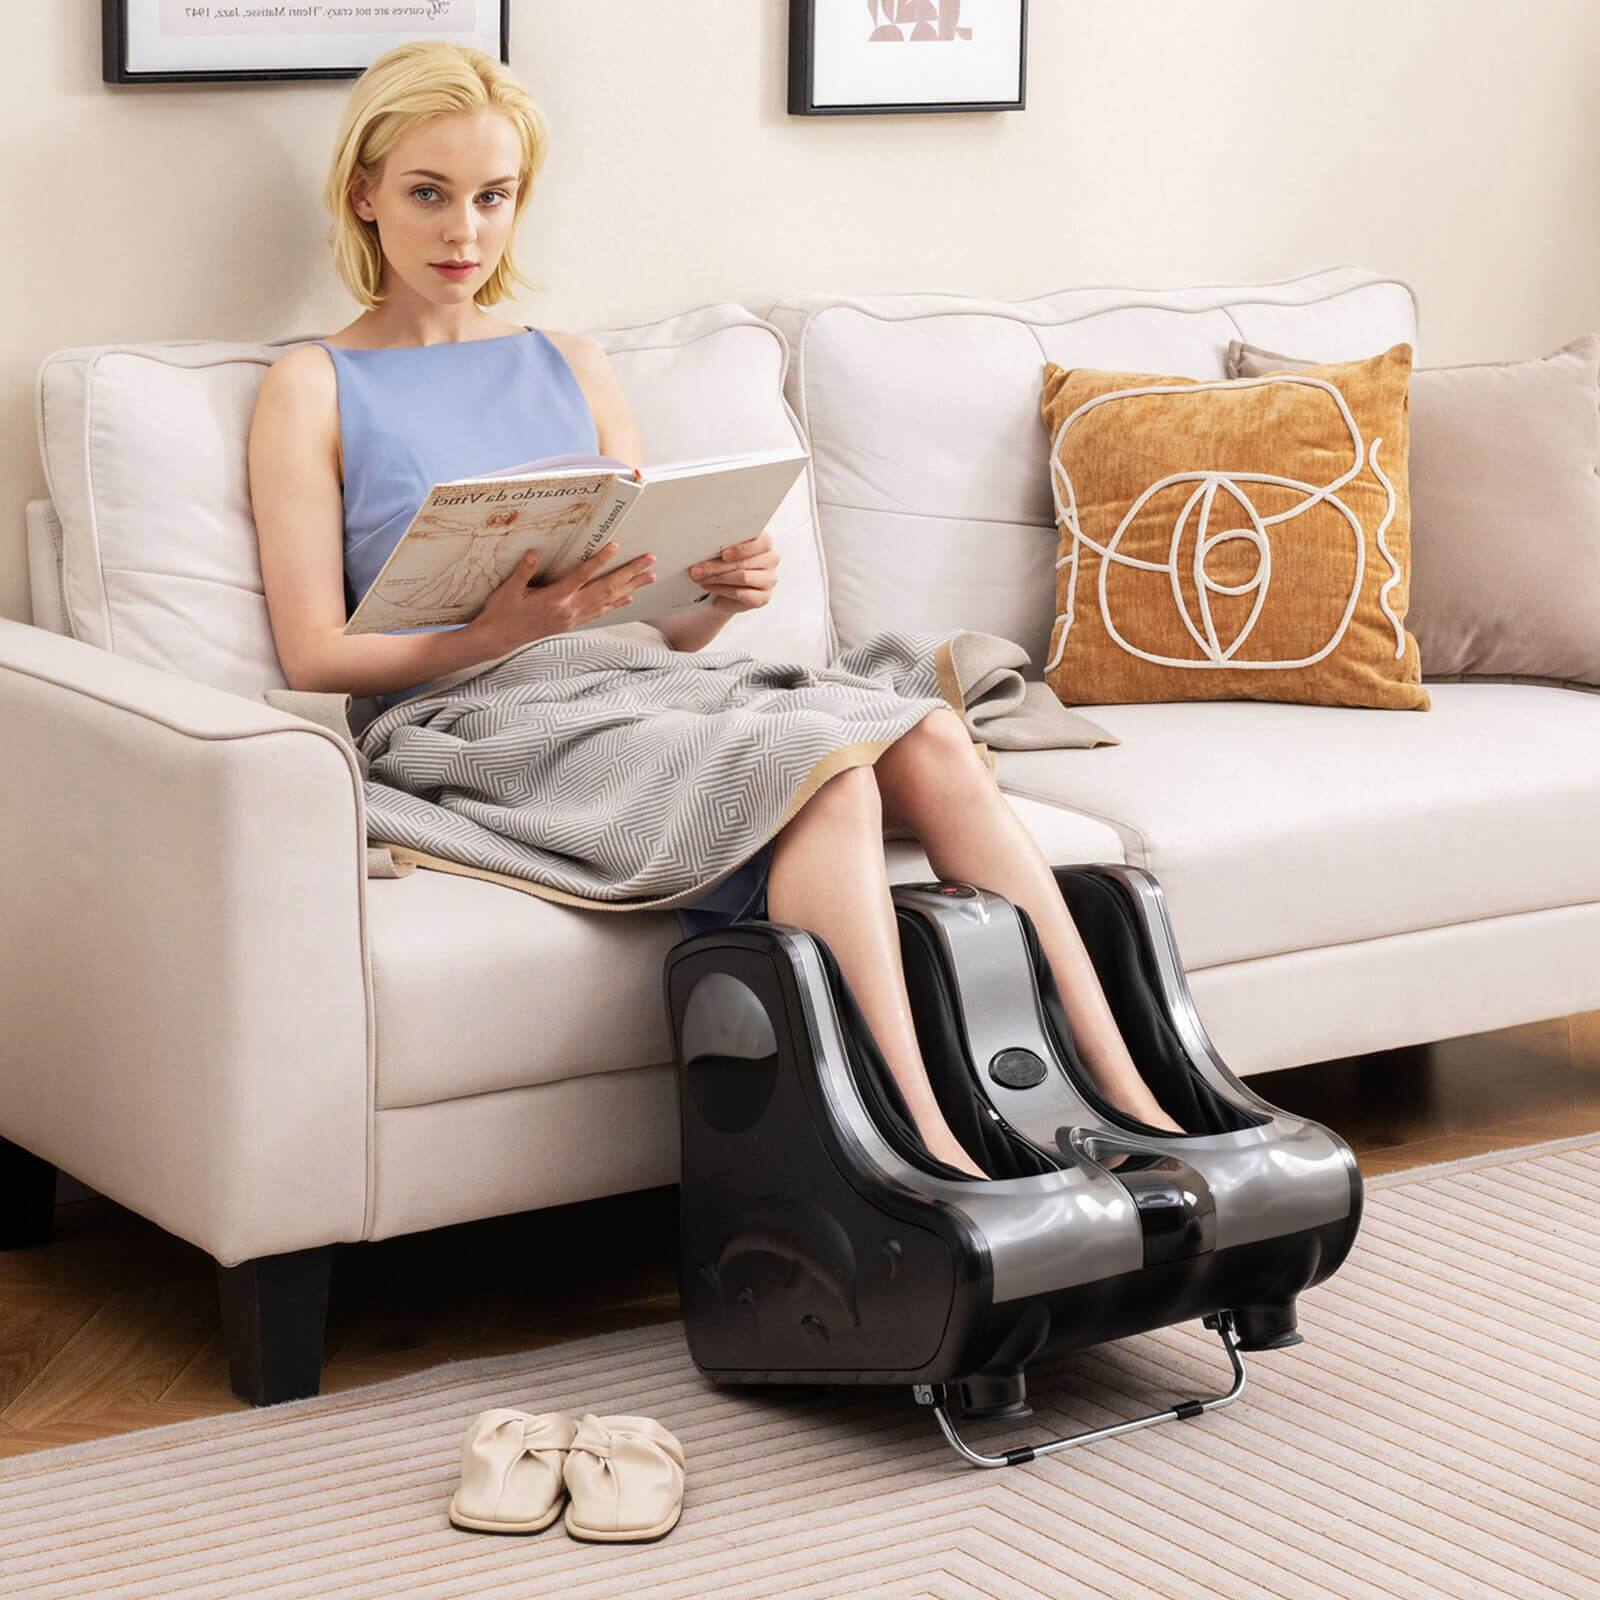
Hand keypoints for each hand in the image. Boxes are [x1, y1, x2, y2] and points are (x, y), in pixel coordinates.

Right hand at [467, 540, 656, 655]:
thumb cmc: (501, 613)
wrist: (498, 640)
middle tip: (649, 561)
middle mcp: (569, 609)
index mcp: (554, 598)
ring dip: (631, 588)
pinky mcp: (571, 624)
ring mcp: (573, 618)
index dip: (600, 560)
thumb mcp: (508, 590)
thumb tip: (534, 554)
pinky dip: (616, 603)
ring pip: (608, 600)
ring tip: (649, 578)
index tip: (616, 546)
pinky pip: (600, 612)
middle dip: (630, 573)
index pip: (583, 575)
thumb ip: (523, 572)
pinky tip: (628, 598)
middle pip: (606, 588)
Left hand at [689, 529, 779, 616]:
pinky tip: (711, 588)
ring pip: (743, 577)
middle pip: (744, 562)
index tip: (723, 554)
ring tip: (701, 579)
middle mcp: (771, 559)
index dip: (741, 549)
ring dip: (718, 579)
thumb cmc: (725, 565)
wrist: (725, 589)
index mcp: (764, 542)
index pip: (760, 542)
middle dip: (717, 566)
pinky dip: (723, 591)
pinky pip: (742, 594)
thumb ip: (721, 546)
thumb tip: (704, 547)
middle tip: (697, 570)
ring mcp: (769, 579)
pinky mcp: (763, 597)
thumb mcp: (723, 551)